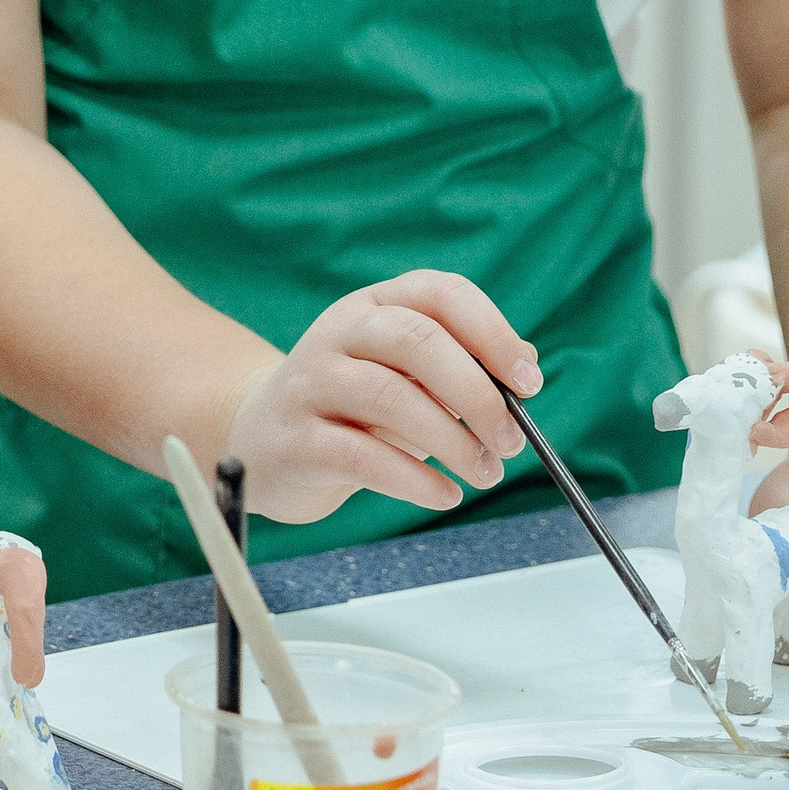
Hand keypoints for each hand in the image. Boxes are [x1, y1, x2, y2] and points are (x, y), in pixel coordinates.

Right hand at [220, 270, 540, 526]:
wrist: (260, 439)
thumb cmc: (353, 407)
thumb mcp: (406, 375)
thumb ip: (462, 365)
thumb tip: (526, 367)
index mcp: (374, 305)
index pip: (440, 293)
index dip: (492, 333)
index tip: (528, 382)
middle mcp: (339, 332)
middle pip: (417, 340)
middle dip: (477, 394)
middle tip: (510, 441)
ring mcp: (311, 382)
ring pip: (391, 397)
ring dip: (453, 442)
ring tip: (484, 473)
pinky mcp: (297, 439)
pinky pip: (364, 457)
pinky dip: (416, 481)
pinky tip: (445, 495)